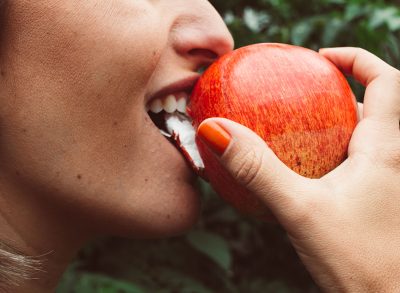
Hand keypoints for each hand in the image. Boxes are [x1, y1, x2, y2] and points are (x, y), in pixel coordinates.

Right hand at [197, 48, 399, 291]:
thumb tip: (216, 131)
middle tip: (298, 93)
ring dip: (329, 123)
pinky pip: (349, 164)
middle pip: (373, 105)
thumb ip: (256, 170)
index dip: (355, 58)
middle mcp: (391, 160)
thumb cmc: (361, 262)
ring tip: (293, 128)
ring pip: (360, 136)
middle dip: (336, 91)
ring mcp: (383, 182)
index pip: (387, 81)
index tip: (318, 58)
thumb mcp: (300, 210)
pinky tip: (298, 171)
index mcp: (385, 150)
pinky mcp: (372, 201)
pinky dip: (324, 154)